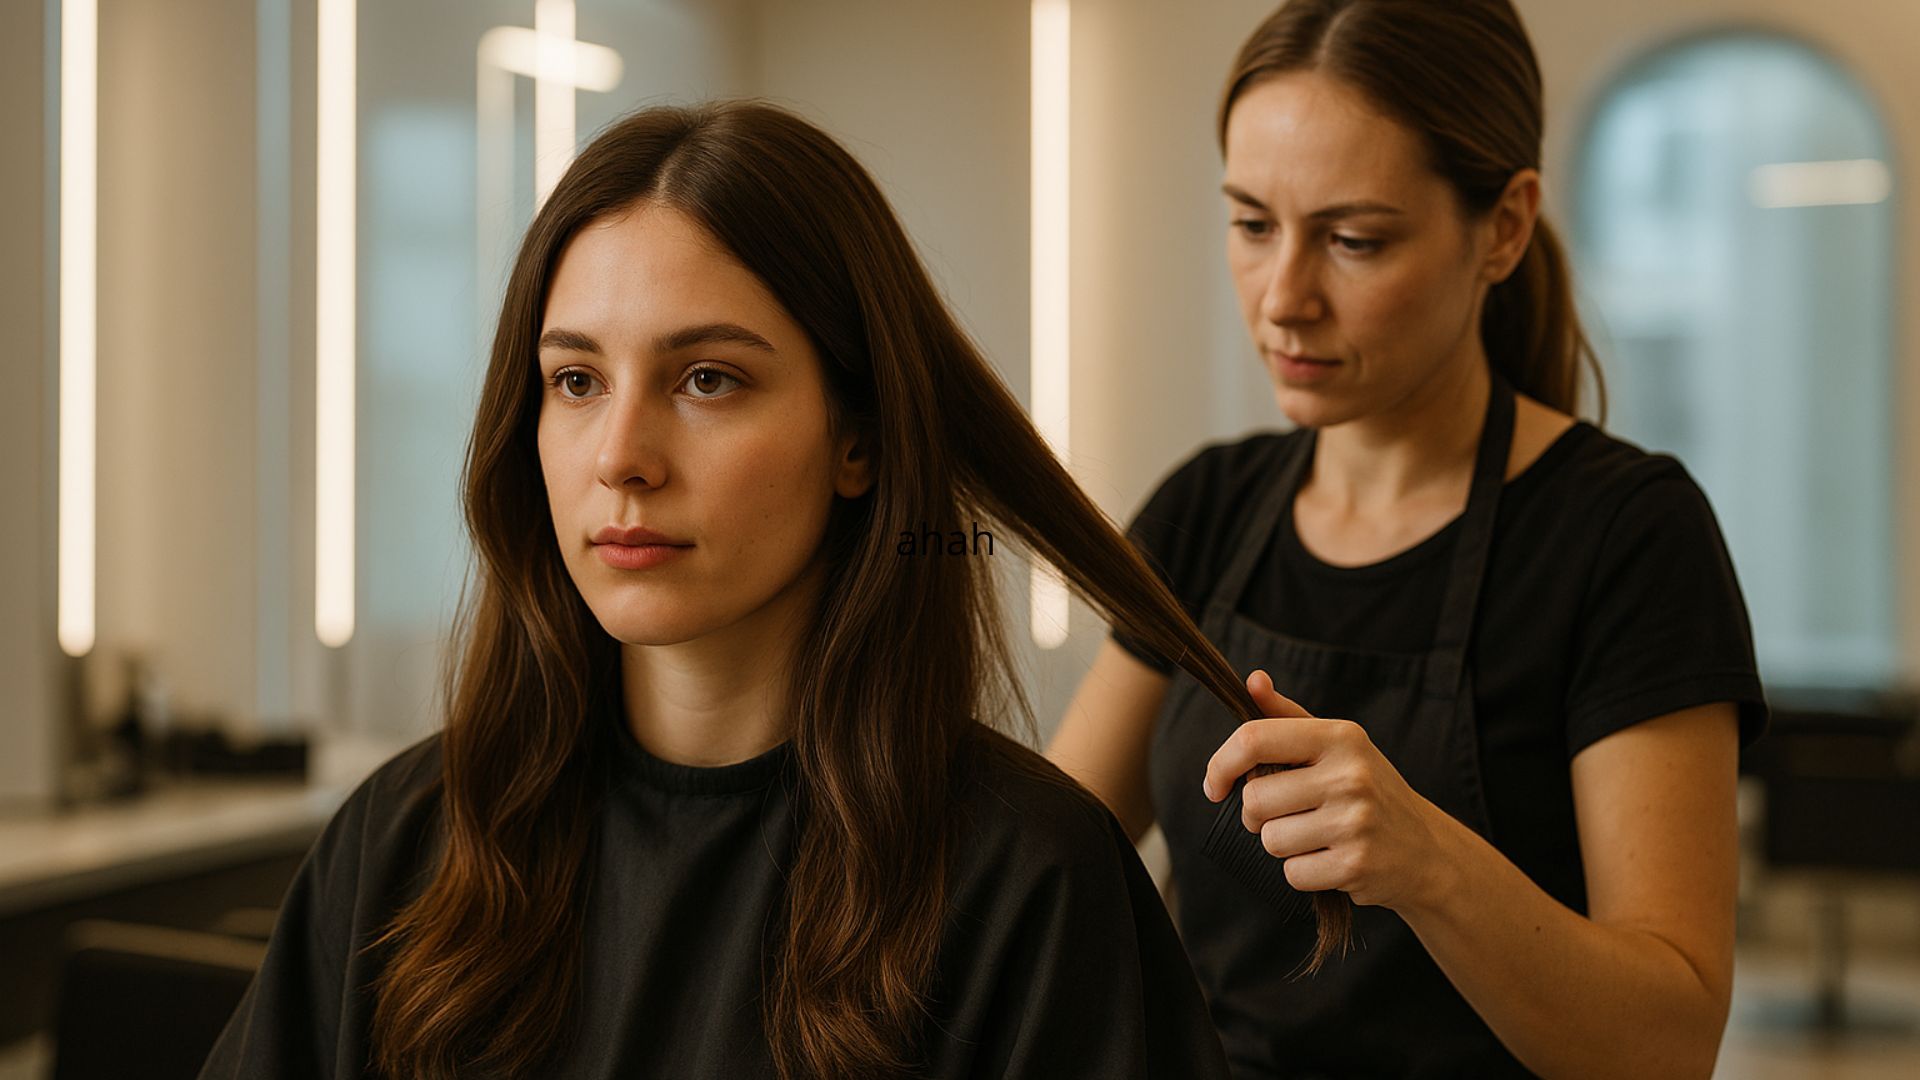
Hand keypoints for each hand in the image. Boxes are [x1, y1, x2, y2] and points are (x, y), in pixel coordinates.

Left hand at [1202, 670, 1456, 910]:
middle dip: (1257, 814)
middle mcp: (1350, 774)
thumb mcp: (1337, 745)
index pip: (1254, 739)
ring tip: (1315, 835)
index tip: (1215, 785)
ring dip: (1282, 844)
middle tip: (1288, 814)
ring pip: (1270, 839)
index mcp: (1340, 737)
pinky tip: (1330, 859)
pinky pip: (1292, 873)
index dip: (1220, 764)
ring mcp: (1355, 821)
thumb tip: (1252, 680)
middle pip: (1255, 798)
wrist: (1426, 849)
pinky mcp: (1356, 865)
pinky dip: (1302, 872)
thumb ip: (1287, 715)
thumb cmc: (1368, 790)